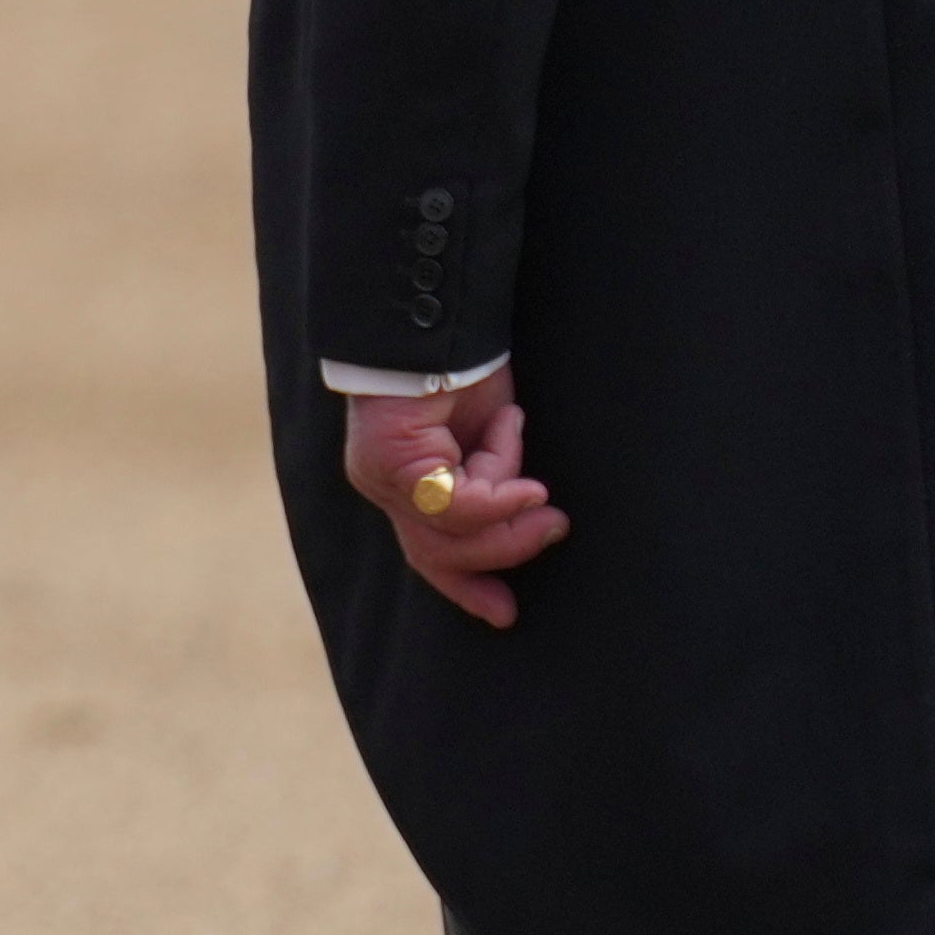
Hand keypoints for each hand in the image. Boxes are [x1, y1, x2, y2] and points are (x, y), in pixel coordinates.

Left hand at [343, 372, 560, 629]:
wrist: (439, 320)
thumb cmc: (469, 371)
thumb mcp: (492, 438)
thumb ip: (495, 481)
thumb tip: (532, 518)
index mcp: (404, 485)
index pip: (427, 553)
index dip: (464, 587)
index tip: (504, 614)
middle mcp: (383, 486)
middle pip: (438, 554)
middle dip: (503, 552)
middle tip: (554, 529)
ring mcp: (380, 476)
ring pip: (450, 533)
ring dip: (508, 517)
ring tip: (543, 497)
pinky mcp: (391, 460)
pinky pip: (455, 503)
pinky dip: (498, 495)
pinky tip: (525, 481)